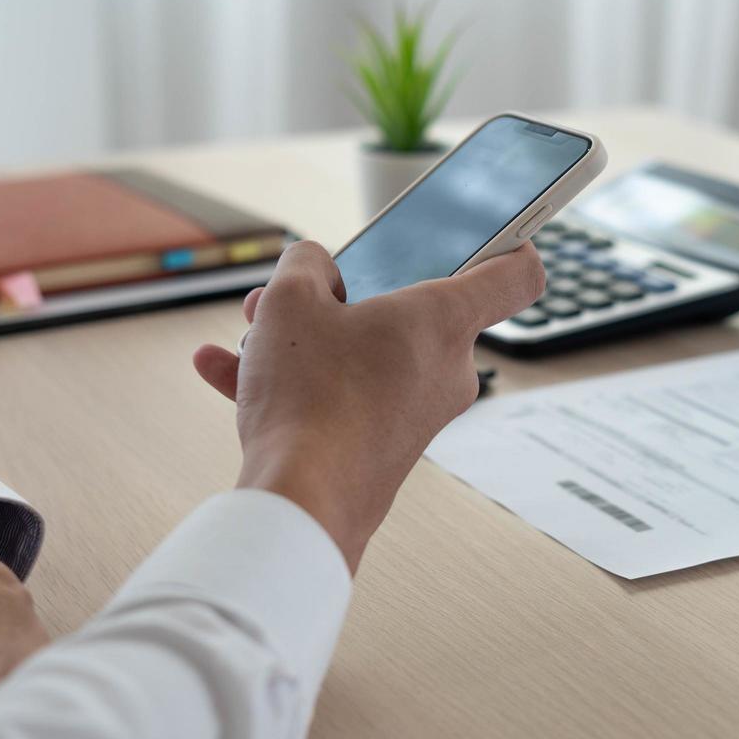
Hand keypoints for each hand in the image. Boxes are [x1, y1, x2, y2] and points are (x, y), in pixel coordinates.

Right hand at [192, 240, 544, 571]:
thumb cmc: (309, 398)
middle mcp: (446, 369)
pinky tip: (224, 371)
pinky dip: (296, 384)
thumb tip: (312, 272)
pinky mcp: (387, 449)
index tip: (501, 236)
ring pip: (366, 356)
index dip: (511, 245)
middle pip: (412, 312)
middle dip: (346, 298)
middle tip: (297, 296)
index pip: (514, 275)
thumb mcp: (289, 302)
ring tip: (252, 336)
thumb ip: (304, 265)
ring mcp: (419, 414)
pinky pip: (344, 399)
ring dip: (309, 341)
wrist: (302, 502)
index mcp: (443, 319)